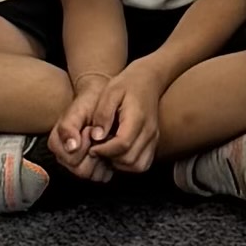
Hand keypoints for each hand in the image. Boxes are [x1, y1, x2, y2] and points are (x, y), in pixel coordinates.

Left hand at [58, 59, 165, 176]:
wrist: (148, 79)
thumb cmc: (126, 84)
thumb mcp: (109, 93)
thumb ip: (103, 115)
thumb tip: (97, 137)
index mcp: (137, 118)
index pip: (122, 144)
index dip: (104, 150)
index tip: (92, 147)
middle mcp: (149, 132)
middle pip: (130, 159)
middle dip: (109, 159)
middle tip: (97, 150)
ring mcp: (153, 138)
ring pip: (138, 166)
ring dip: (119, 165)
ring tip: (106, 153)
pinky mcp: (154, 142)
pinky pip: (143, 163)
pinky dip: (129, 164)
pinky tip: (117, 154)